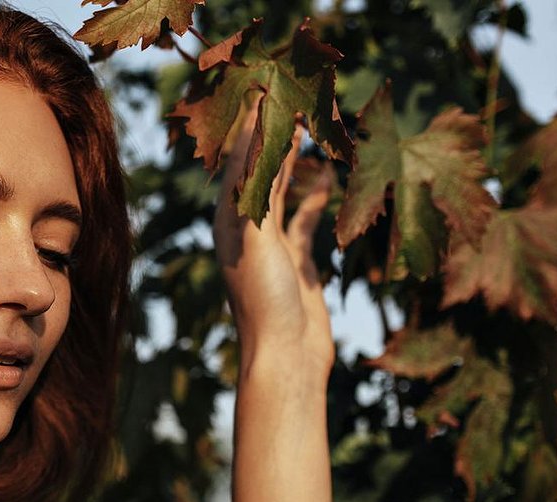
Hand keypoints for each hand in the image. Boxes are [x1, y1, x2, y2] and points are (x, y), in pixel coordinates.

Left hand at [213, 107, 334, 377]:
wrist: (286, 355)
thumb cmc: (265, 299)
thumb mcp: (256, 237)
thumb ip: (257, 187)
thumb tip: (255, 135)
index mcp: (229, 222)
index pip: (239, 163)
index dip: (252, 127)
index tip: (265, 91)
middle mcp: (246, 231)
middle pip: (259, 173)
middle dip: (274, 138)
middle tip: (293, 100)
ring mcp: (273, 247)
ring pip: (284, 193)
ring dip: (295, 164)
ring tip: (309, 130)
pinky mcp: (298, 263)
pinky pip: (305, 222)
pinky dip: (315, 200)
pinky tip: (328, 182)